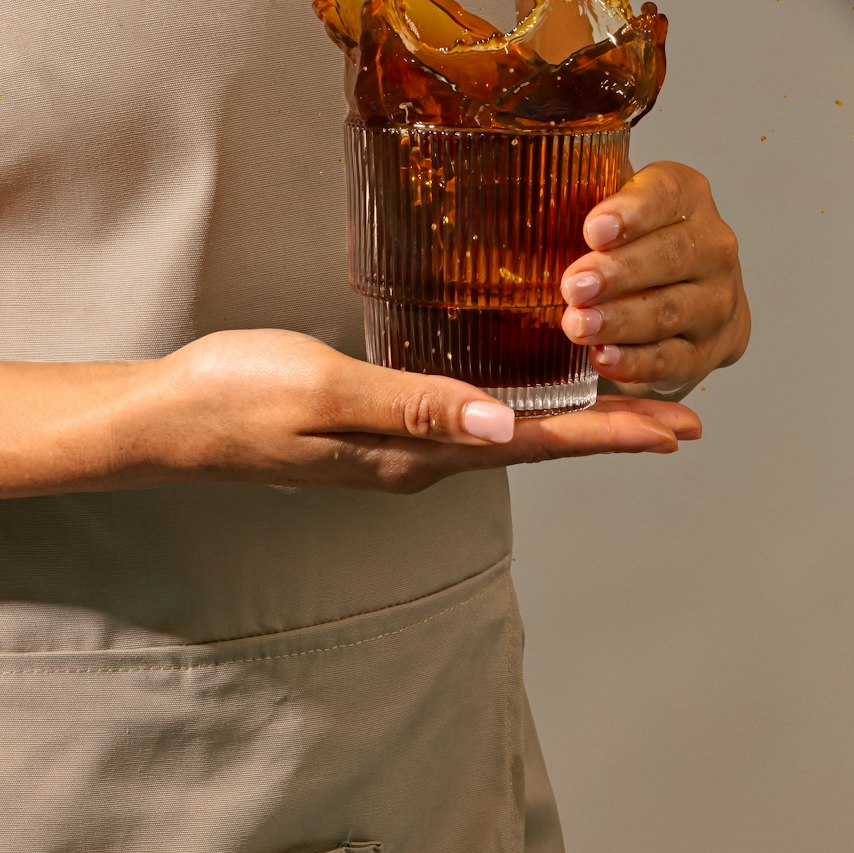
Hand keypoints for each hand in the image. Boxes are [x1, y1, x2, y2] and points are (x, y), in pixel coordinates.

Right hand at [148, 328, 702, 494]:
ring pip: (512, 435)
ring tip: (630, 405)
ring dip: (576, 424)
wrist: (170, 418)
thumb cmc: (238, 398)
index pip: (537, 444)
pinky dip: (525, 410)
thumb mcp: (325, 393)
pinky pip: (474, 421)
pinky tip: (532, 395)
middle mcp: (421, 459)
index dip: (611, 434)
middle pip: (538, 445)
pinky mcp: (381, 427)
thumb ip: (414, 409)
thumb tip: (506, 428)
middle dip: (614, 431)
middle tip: (683, 419)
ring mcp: (401, 448)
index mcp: (417, 454)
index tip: (677, 427)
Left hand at [559, 162, 749, 396]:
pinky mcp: (712, 350)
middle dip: (619, 272)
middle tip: (573, 286)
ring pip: (672, 309)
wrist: (674, 301)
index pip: (667, 193)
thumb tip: (525, 197)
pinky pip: (674, 358)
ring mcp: (718, 301)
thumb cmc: (625, 247)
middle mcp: (713, 245)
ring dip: (621, 320)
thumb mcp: (605, 214)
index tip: (593, 230)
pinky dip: (636, 361)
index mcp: (687, 196)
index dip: (632, 212)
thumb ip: (576, 201)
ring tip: (578, 326)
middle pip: (673, 255)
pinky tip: (603, 358)